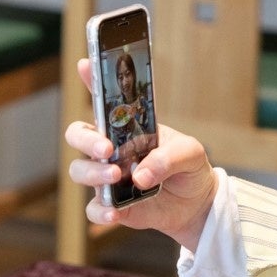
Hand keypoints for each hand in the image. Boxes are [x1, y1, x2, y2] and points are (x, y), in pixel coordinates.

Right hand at [68, 59, 217, 250]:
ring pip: (79, 170)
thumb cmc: (189, 168)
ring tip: (116, 176)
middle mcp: (111, 149)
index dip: (92, 80)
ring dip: (93, 173)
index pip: (104, 99)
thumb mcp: (190, 152)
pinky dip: (100, 211)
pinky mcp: (112, 204)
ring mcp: (108, 177)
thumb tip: (140, 176)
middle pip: (78, 135)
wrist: (197, 203)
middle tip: (107, 148)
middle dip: (86, 140)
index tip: (86, 64)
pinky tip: (115, 212)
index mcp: (127, 127)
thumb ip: (168, 158)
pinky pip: (93, 208)